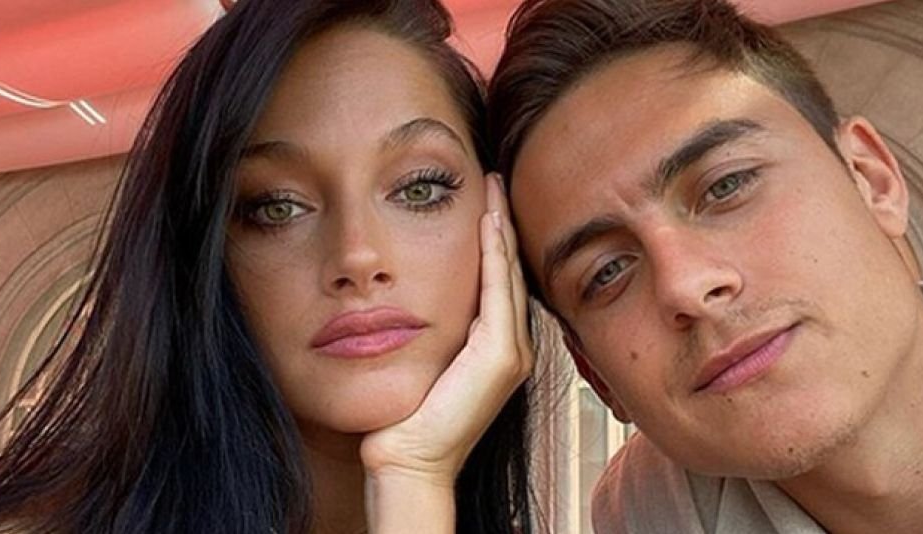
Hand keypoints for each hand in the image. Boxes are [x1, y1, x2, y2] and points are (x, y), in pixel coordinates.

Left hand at [360, 173, 532, 530]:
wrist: (410, 458)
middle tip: (496, 183)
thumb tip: (414, 295)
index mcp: (497, 350)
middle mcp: (513, 348)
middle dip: (503, 225)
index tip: (485, 203)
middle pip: (511, 272)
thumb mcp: (427, 362)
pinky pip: (498, 291)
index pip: (500, 283)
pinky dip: (495, 255)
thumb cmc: (409, 416)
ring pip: (509, 275)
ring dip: (501, 230)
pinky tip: (488, 223)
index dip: (495, 242)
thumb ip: (437, 330)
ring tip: (495, 190)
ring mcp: (512, 353)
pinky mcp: (500, 356)